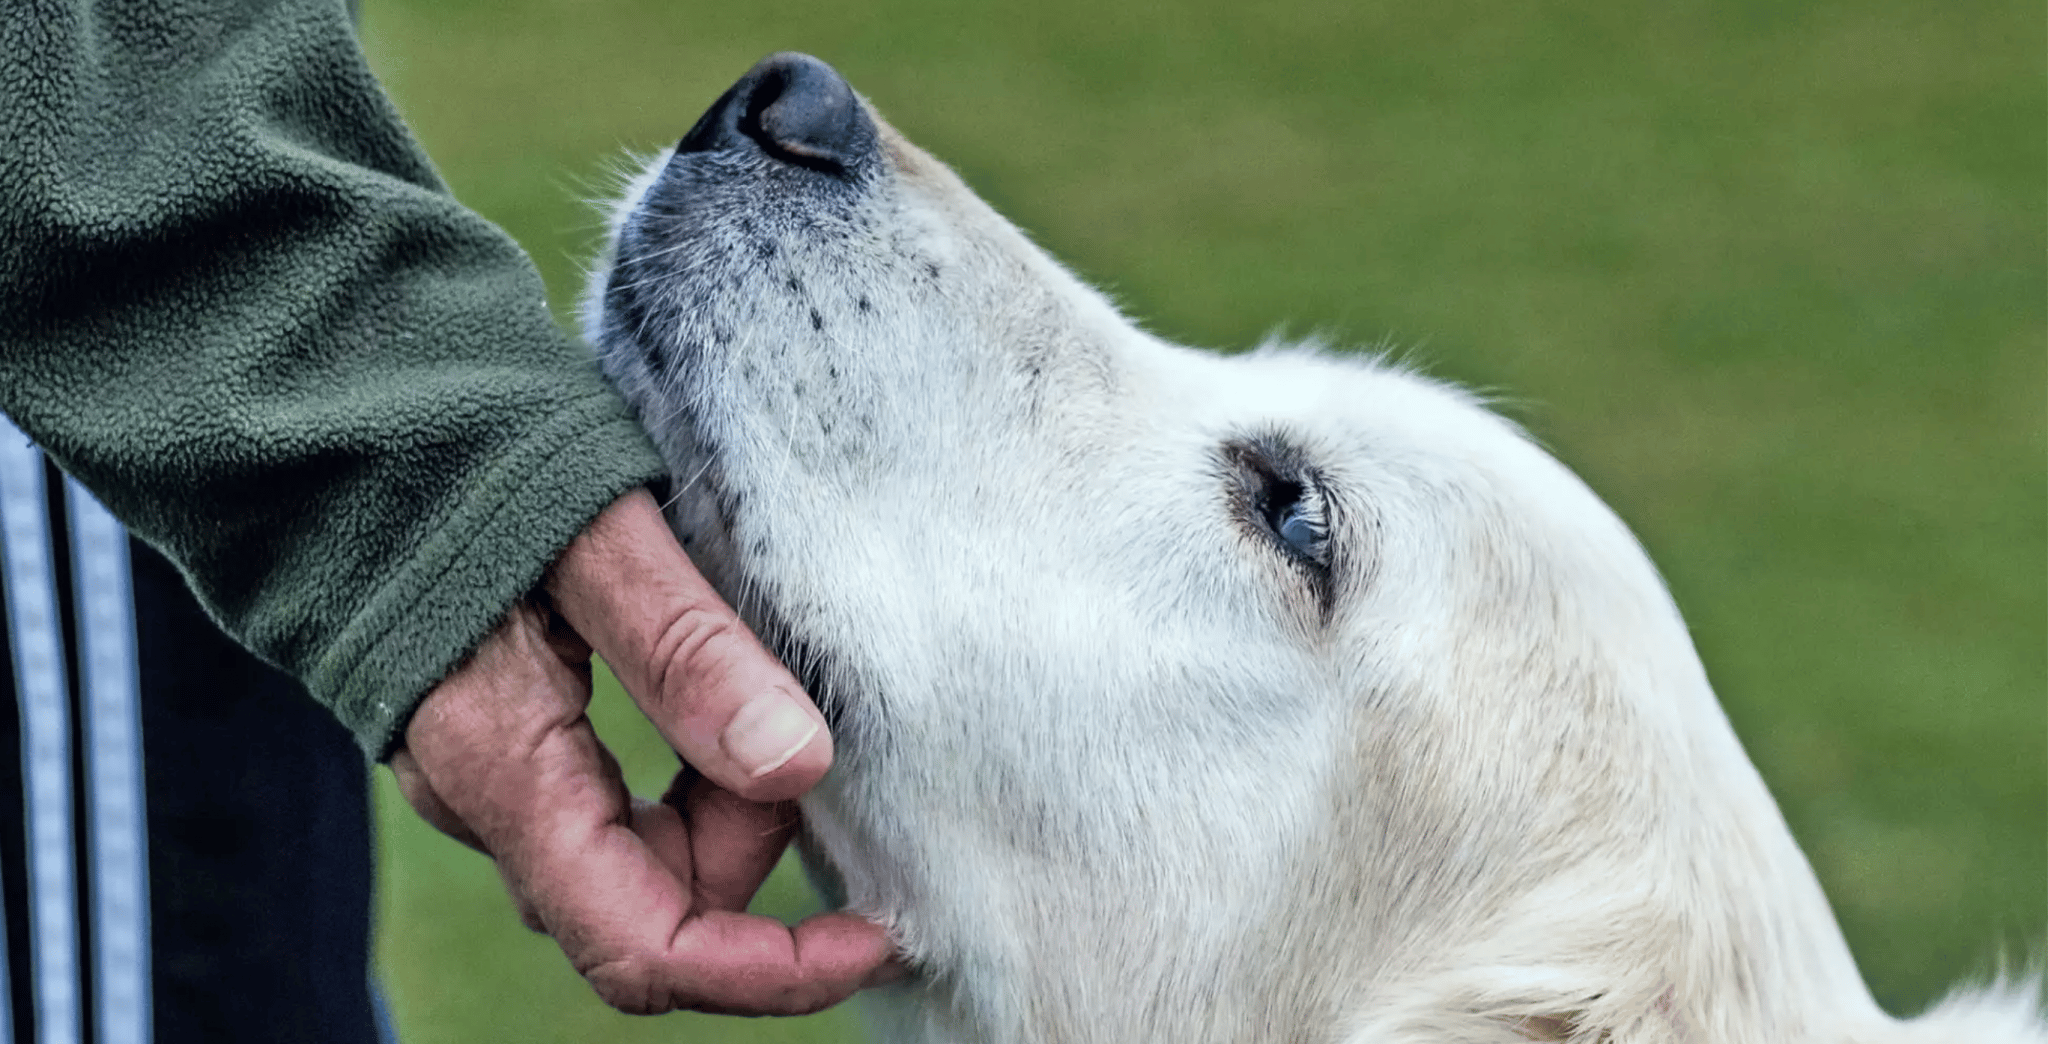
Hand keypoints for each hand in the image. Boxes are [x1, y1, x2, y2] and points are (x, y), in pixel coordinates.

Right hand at [387, 488, 894, 1014]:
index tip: (879, 937)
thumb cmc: (465, 455)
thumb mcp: (599, 533)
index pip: (642, 946)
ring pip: (639, 859)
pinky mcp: (506, 746)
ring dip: (726, 808)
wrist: (341, 416)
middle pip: (652, 907)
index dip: (771, 972)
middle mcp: (486, 804)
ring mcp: (489, 781)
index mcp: (502, 769)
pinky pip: (615, 810)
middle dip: (754, 847)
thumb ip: (688, 653)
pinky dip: (691, 782)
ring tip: (758, 679)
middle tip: (804, 719)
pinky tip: (720, 693)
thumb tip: (798, 767)